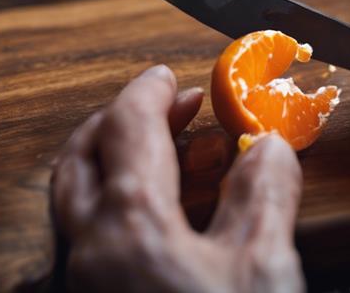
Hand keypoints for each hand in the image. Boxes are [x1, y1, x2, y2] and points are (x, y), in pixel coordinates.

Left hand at [52, 65, 303, 292]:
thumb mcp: (262, 267)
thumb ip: (263, 196)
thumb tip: (268, 148)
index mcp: (130, 224)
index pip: (126, 127)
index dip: (149, 92)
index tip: (167, 77)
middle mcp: (90, 251)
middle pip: (81, 159)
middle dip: (118, 122)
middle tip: (161, 108)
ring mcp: (86, 284)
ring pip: (82, 203)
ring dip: (119, 166)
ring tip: (177, 159)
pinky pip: (96, 241)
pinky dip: (124, 210)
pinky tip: (169, 222)